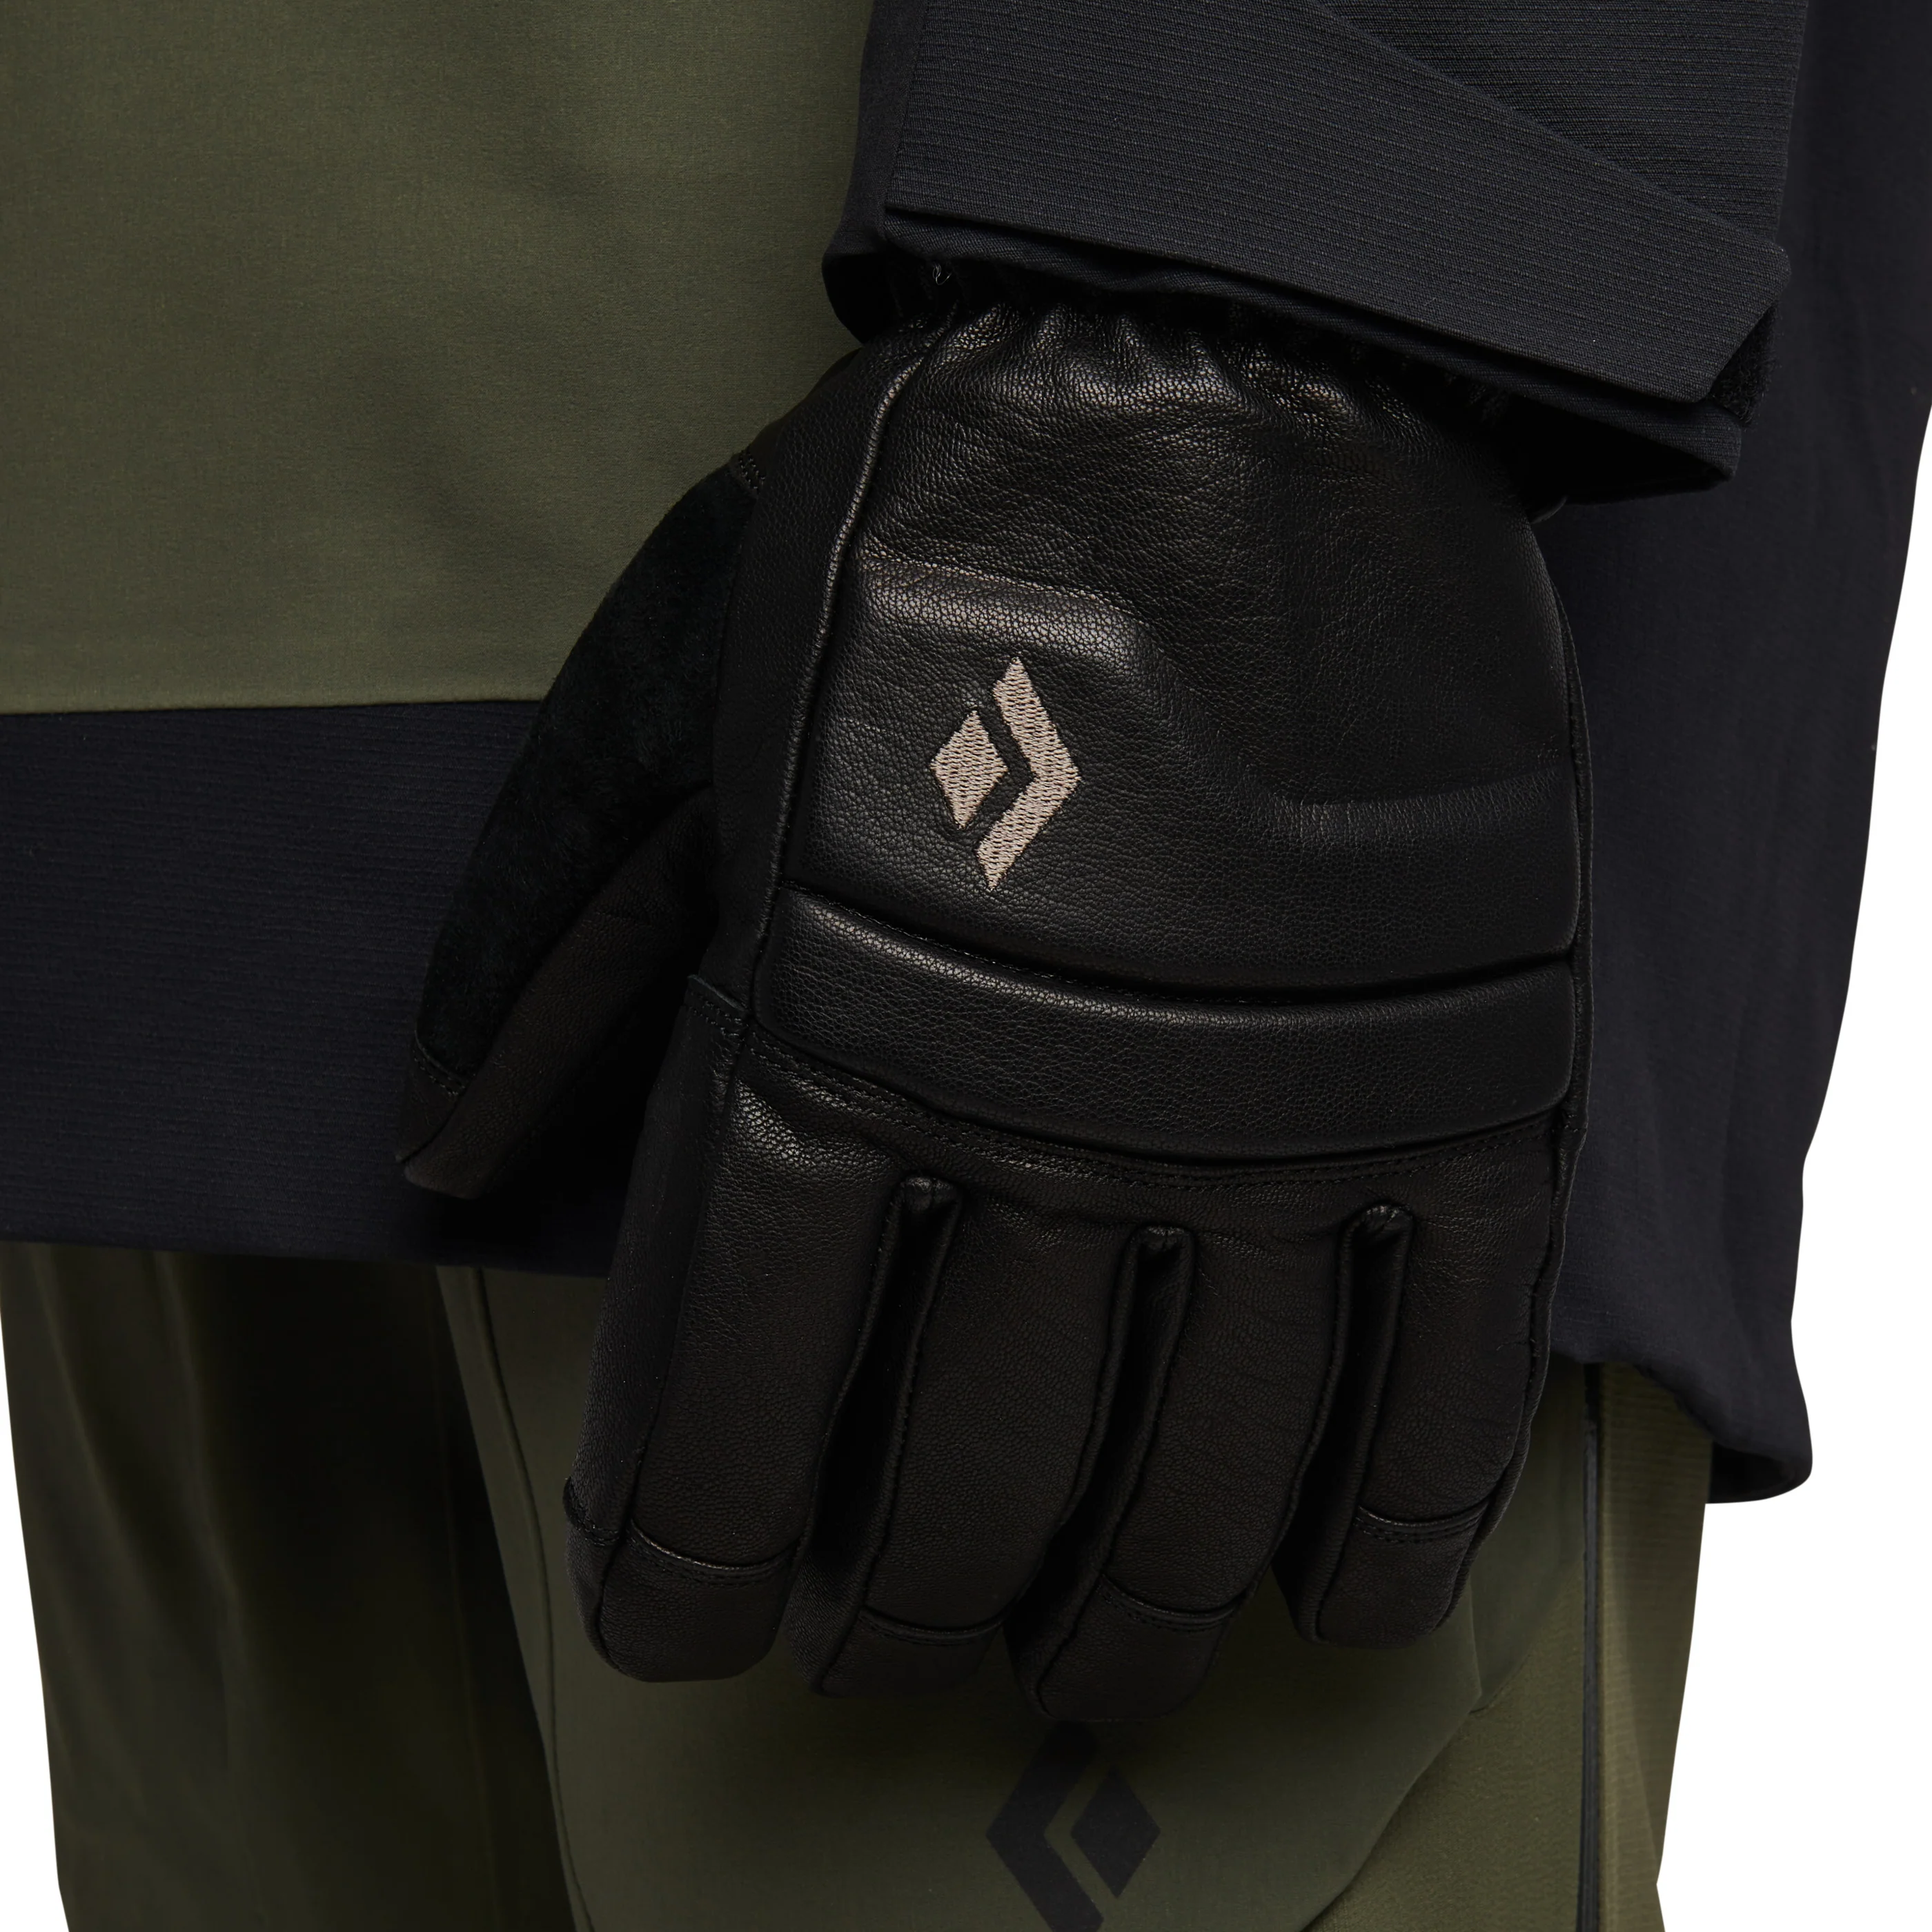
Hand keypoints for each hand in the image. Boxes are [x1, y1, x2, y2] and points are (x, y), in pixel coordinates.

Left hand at [401, 291, 1586, 1722]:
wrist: (1237, 369)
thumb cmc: (928, 524)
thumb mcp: (672, 689)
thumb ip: (545, 936)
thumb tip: (436, 1151)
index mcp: (842, 1023)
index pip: (744, 1391)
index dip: (699, 1554)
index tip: (686, 1632)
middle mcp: (1065, 1110)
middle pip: (977, 1473)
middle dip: (911, 1603)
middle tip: (882, 1639)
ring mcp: (1287, 1109)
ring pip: (1207, 1472)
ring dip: (1129, 1612)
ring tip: (1078, 1665)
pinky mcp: (1467, 1077)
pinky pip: (1445, 1370)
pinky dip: (1394, 1519)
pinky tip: (1332, 1598)